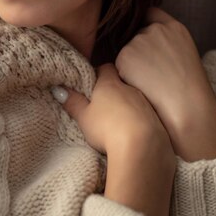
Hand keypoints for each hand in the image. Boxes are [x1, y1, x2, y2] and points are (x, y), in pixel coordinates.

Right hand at [51, 64, 175, 215]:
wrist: (142, 147)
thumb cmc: (107, 128)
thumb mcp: (83, 117)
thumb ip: (72, 102)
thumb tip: (58, 89)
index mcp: (110, 84)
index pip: (105, 68)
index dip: (98, 73)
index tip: (91, 84)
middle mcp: (130, 89)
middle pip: (121, 84)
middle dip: (113, 92)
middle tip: (102, 106)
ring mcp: (146, 104)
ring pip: (134, 100)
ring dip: (126, 107)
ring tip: (117, 123)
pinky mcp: (157, 120)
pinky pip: (145, 116)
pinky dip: (138, 121)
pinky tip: (132, 135)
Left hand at [115, 7, 215, 160]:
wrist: (186, 107)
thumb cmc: (189, 89)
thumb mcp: (184, 54)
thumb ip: (166, 42)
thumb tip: (145, 43)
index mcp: (174, 27)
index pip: (150, 12)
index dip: (143, 23)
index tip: (141, 35)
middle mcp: (154, 29)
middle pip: (135, 35)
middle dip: (137, 51)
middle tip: (151, 74)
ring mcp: (138, 41)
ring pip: (125, 52)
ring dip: (130, 65)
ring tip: (149, 84)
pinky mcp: (124, 56)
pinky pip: (117, 67)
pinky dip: (124, 77)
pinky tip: (139, 87)